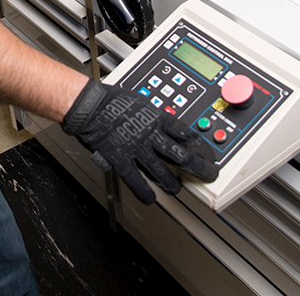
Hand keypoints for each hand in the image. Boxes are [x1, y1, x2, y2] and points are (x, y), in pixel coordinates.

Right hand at [62, 80, 217, 203]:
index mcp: (157, 118)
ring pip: (162, 171)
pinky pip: (136, 180)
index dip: (201, 147)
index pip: (186, 135)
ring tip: (176, 188)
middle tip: (208, 174)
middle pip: (182, 155)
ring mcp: (137, 149)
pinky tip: (150, 198)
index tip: (209, 154)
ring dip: (172, 183)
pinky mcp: (121, 160)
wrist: (90, 106)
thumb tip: (164, 123)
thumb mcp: (141, 101)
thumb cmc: (111, 100)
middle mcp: (151, 135)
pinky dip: (144, 192)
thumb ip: (154, 116)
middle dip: (199, 167)